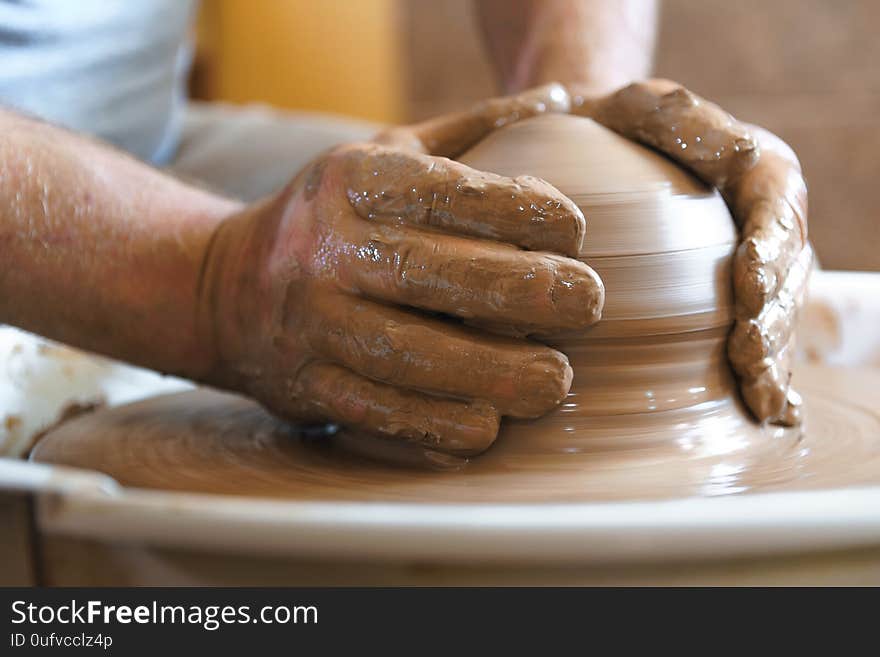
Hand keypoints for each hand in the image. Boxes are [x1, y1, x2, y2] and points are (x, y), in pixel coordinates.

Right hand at [199, 85, 604, 456]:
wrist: (221, 287)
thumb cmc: (332, 216)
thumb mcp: (385, 154)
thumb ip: (471, 131)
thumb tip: (563, 100)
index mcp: (353, 181)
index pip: (453, 192)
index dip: (528, 213)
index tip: (574, 234)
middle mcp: (327, 250)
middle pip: (437, 276)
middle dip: (526, 293)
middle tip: (588, 305)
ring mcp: (312, 324)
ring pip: (411, 356)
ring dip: (493, 374)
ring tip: (554, 382)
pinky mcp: (307, 386)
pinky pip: (380, 412)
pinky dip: (438, 426)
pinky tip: (487, 427)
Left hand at [569, 79, 810, 424]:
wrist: (605, 146)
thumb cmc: (621, 126)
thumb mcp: (645, 106)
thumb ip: (684, 119)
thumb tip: (744, 157)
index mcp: (759, 171)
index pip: (777, 210)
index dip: (771, 253)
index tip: (749, 292)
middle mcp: (768, 221)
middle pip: (786, 274)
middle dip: (773, 323)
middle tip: (749, 363)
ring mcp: (756, 264)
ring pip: (778, 314)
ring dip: (772, 358)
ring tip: (759, 399)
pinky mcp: (735, 297)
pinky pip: (759, 336)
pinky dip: (766, 375)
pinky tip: (769, 414)